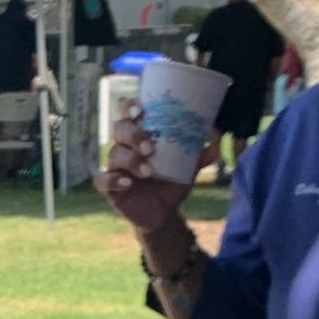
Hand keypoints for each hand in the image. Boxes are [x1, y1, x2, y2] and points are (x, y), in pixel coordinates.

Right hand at [95, 103, 192, 241]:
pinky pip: (102, 180)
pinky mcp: (109, 187)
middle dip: (133, 134)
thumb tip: (215, 136)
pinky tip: (127, 184)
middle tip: (150, 147)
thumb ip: (200, 153)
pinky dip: (112, 180)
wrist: (164, 212)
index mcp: (141, 134)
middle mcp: (125, 146)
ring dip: (131, 160)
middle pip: (119, 128)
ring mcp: (115, 166)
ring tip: (148, 172)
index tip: (141, 109)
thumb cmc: (172, 181)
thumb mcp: (189, 167)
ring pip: (114, 153)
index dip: (130, 106)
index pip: (128, 111)